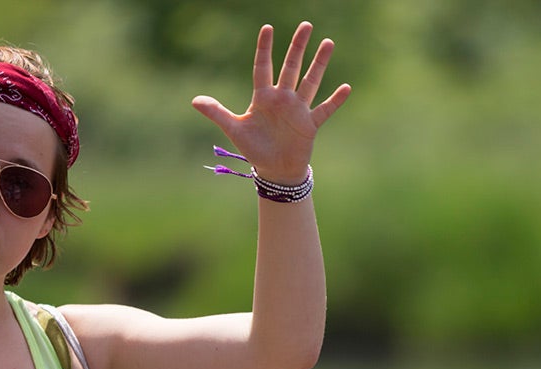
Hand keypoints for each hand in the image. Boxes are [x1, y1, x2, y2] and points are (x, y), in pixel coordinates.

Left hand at [192, 22, 350, 183]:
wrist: (274, 170)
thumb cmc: (255, 149)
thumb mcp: (234, 129)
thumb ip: (217, 112)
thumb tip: (194, 100)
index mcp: (263, 97)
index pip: (263, 67)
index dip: (264, 48)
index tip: (267, 28)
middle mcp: (282, 99)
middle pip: (291, 67)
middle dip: (298, 47)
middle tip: (306, 25)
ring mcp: (298, 110)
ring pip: (310, 82)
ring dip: (319, 64)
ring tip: (328, 43)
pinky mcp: (310, 125)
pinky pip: (324, 110)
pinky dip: (335, 100)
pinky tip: (346, 87)